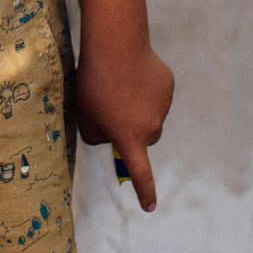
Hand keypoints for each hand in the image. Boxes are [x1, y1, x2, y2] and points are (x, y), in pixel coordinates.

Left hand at [72, 40, 174, 211]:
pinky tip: (131, 72)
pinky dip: (146, 89)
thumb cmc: (94, 82)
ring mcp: (162, 107)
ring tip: (119, 84)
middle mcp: (150, 127)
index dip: (144, 191)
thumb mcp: (84, 113)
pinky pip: (156, 95)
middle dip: (131, 131)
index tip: (150, 206)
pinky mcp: (167, 87)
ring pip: (150, 115)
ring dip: (138, 108)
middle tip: (110, 108)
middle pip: (143, 138)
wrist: (116, 46)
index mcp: (130, 139)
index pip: (140, 173)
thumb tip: (111, 136)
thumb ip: (95, 134)